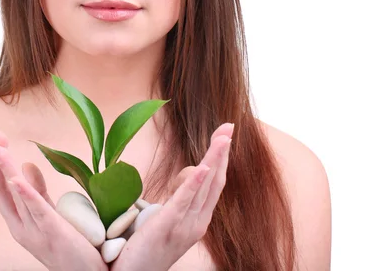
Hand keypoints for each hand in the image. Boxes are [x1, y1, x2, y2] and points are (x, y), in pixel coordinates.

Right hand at [0, 129, 107, 270]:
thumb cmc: (68, 245)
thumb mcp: (48, 215)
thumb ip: (37, 192)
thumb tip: (27, 165)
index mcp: (19, 221)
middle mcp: (20, 227)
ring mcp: (34, 231)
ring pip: (13, 196)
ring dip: (5, 169)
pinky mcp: (53, 232)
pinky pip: (36, 211)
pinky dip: (25, 192)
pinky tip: (17, 177)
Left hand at [111, 123, 233, 270]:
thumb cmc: (146, 249)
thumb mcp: (168, 218)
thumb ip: (180, 197)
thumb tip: (191, 172)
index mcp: (197, 219)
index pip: (214, 182)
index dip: (220, 157)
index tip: (225, 134)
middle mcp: (197, 222)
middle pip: (215, 180)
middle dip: (222, 152)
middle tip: (229, 126)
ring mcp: (185, 226)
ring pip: (204, 186)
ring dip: (214, 159)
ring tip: (222, 137)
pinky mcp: (167, 226)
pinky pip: (184, 201)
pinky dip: (195, 182)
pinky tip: (203, 166)